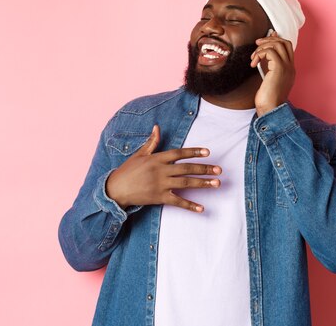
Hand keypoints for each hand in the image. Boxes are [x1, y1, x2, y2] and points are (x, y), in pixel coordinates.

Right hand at [105, 125, 221, 212]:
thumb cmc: (128, 170)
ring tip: (216, 183)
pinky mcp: (159, 198)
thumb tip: (157, 127)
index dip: (193, 152)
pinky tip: (201, 208)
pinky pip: (177, 202)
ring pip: (185, 183)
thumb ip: (151, 142)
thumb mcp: (139, 154)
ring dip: (202, 184)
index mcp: (157, 158)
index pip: (179, 153)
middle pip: (186, 169)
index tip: (207, 152)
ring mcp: (160, 185)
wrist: (116, 189)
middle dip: (204, 169)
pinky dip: (189, 205)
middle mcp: (160, 171)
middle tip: (219, 170)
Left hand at [250, 30, 295, 115]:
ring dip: (262, 47)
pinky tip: (253, 63)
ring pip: (278, 44)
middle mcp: (291, 66)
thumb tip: (263, 54)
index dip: (275, 40)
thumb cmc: (267, 97)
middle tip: (256, 44)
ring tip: (253, 57)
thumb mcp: (268, 79)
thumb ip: (268, 66)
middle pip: (285, 42)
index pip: (287, 47)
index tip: (262, 42)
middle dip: (269, 39)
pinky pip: (270, 51)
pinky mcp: (279, 69)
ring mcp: (286, 67)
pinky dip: (259, 53)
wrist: (270, 109)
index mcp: (289, 69)